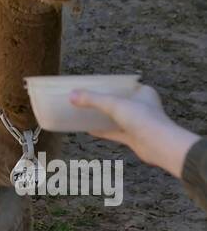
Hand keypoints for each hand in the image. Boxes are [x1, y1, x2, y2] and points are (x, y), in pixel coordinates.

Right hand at [69, 85, 198, 178]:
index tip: (96, 84)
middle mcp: (142, 107)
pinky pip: (116, 132)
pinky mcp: (134, 138)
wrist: (159, 145)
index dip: (111, 84)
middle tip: (87, 99)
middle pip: (119, 102)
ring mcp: (138, 123)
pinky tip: (90, 130)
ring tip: (86, 113)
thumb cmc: (143, 119)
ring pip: (117, 118)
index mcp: (143, 93)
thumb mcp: (114, 104)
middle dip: (105, 101)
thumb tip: (72, 96)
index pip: (124, 86)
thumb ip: (92, 99)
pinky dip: (104, 131)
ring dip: (103, 117)